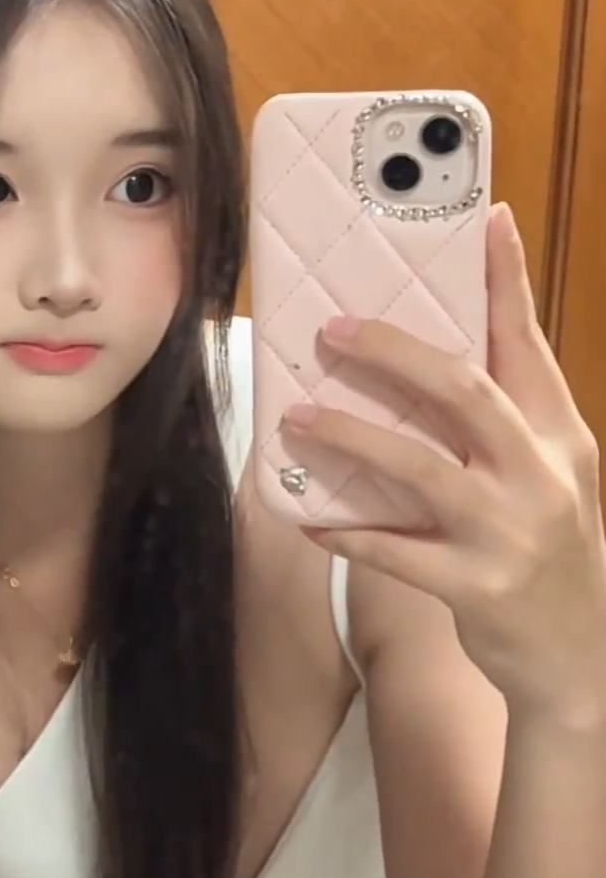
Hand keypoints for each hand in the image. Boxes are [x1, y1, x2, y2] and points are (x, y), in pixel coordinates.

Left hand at [282, 204, 605, 715]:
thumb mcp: (551, 476)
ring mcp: (510, 533)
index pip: (528, 344)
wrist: (579, 660)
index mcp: (559, 437)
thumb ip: (507, 419)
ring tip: (300, 418)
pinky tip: (312, 519)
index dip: (506, 280)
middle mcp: (541, 475)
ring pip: (421, 468)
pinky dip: (350, 533)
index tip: (484, 217)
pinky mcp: (478, 588)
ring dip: (353, 437)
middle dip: (395, 354)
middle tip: (332, 330)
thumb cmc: (548, 553)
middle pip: (466, 392)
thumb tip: (435, 360)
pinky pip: (398, 552)